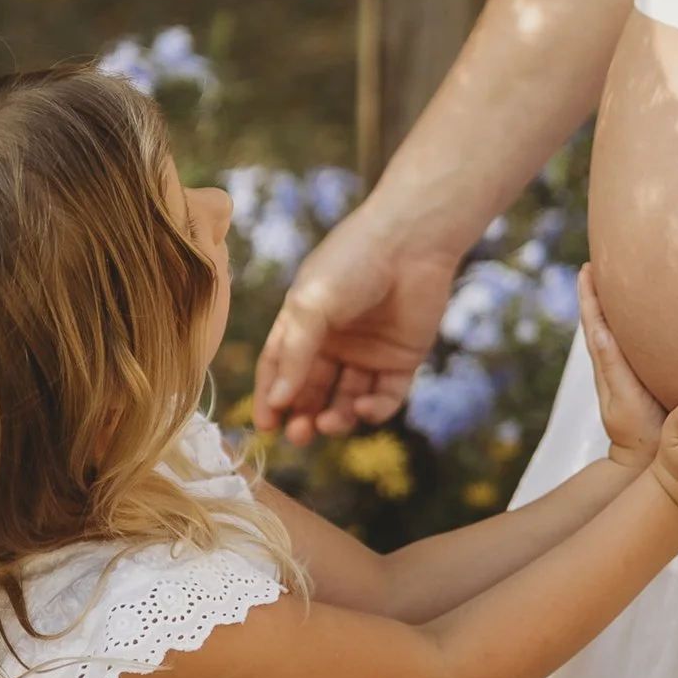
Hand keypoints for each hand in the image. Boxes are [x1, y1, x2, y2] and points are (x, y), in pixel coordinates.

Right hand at [254, 210, 464, 442]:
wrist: (411, 241)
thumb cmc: (352, 262)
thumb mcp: (311, 306)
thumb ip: (294, 355)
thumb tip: (278, 402)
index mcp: (304, 324)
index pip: (280, 369)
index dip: (271, 398)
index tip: (266, 427)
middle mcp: (335, 342)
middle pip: (313, 391)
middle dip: (303, 416)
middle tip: (298, 436)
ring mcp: (368, 353)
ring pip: (347, 401)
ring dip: (337, 418)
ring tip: (329, 423)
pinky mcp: (402, 360)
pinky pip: (386, 397)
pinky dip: (374, 410)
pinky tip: (365, 408)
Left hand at [578, 267, 665, 472]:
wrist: (647, 463)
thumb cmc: (640, 433)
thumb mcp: (624, 399)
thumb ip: (612, 366)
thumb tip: (597, 330)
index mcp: (607, 367)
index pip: (593, 323)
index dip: (589, 296)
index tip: (586, 267)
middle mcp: (611, 367)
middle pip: (599, 323)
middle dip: (597, 294)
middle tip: (597, 264)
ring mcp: (623, 376)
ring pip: (611, 334)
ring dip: (609, 309)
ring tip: (613, 283)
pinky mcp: (637, 383)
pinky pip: (628, 348)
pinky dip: (625, 329)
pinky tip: (637, 322)